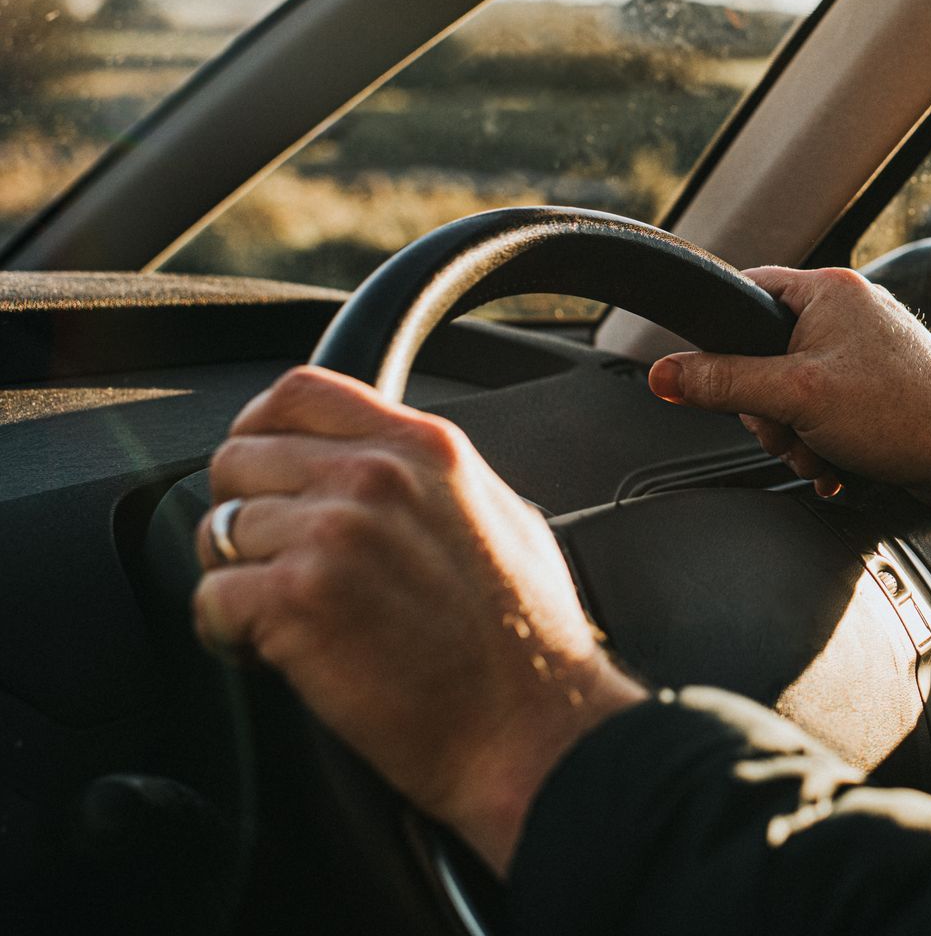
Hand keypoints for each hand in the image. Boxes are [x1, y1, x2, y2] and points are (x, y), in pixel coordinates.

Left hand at [192, 366, 646, 874]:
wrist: (532, 728)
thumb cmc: (527, 643)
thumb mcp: (502, 516)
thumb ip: (431, 478)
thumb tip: (379, 468)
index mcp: (426, 447)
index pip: (300, 391)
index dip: (261, 429)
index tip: (263, 472)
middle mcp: (375, 476)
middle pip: (240, 458)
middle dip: (244, 515)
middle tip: (278, 566)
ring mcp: (334, 533)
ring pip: (217, 532)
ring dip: (238, 580)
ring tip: (287, 619)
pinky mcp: (298, 600)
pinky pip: (209, 598)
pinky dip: (227, 634)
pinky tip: (276, 653)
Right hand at [647, 266, 930, 535]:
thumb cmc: (900, 412)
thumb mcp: (793, 397)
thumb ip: (723, 383)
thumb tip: (665, 374)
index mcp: (829, 289)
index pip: (748, 291)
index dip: (725, 337)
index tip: (717, 374)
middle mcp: (849, 309)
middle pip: (765, 355)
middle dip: (770, 410)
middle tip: (789, 431)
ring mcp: (865, 348)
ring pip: (793, 390)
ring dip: (796, 434)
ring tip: (820, 453)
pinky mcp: (877, 385)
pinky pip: (825, 408)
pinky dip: (822, 441)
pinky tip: (836, 463)